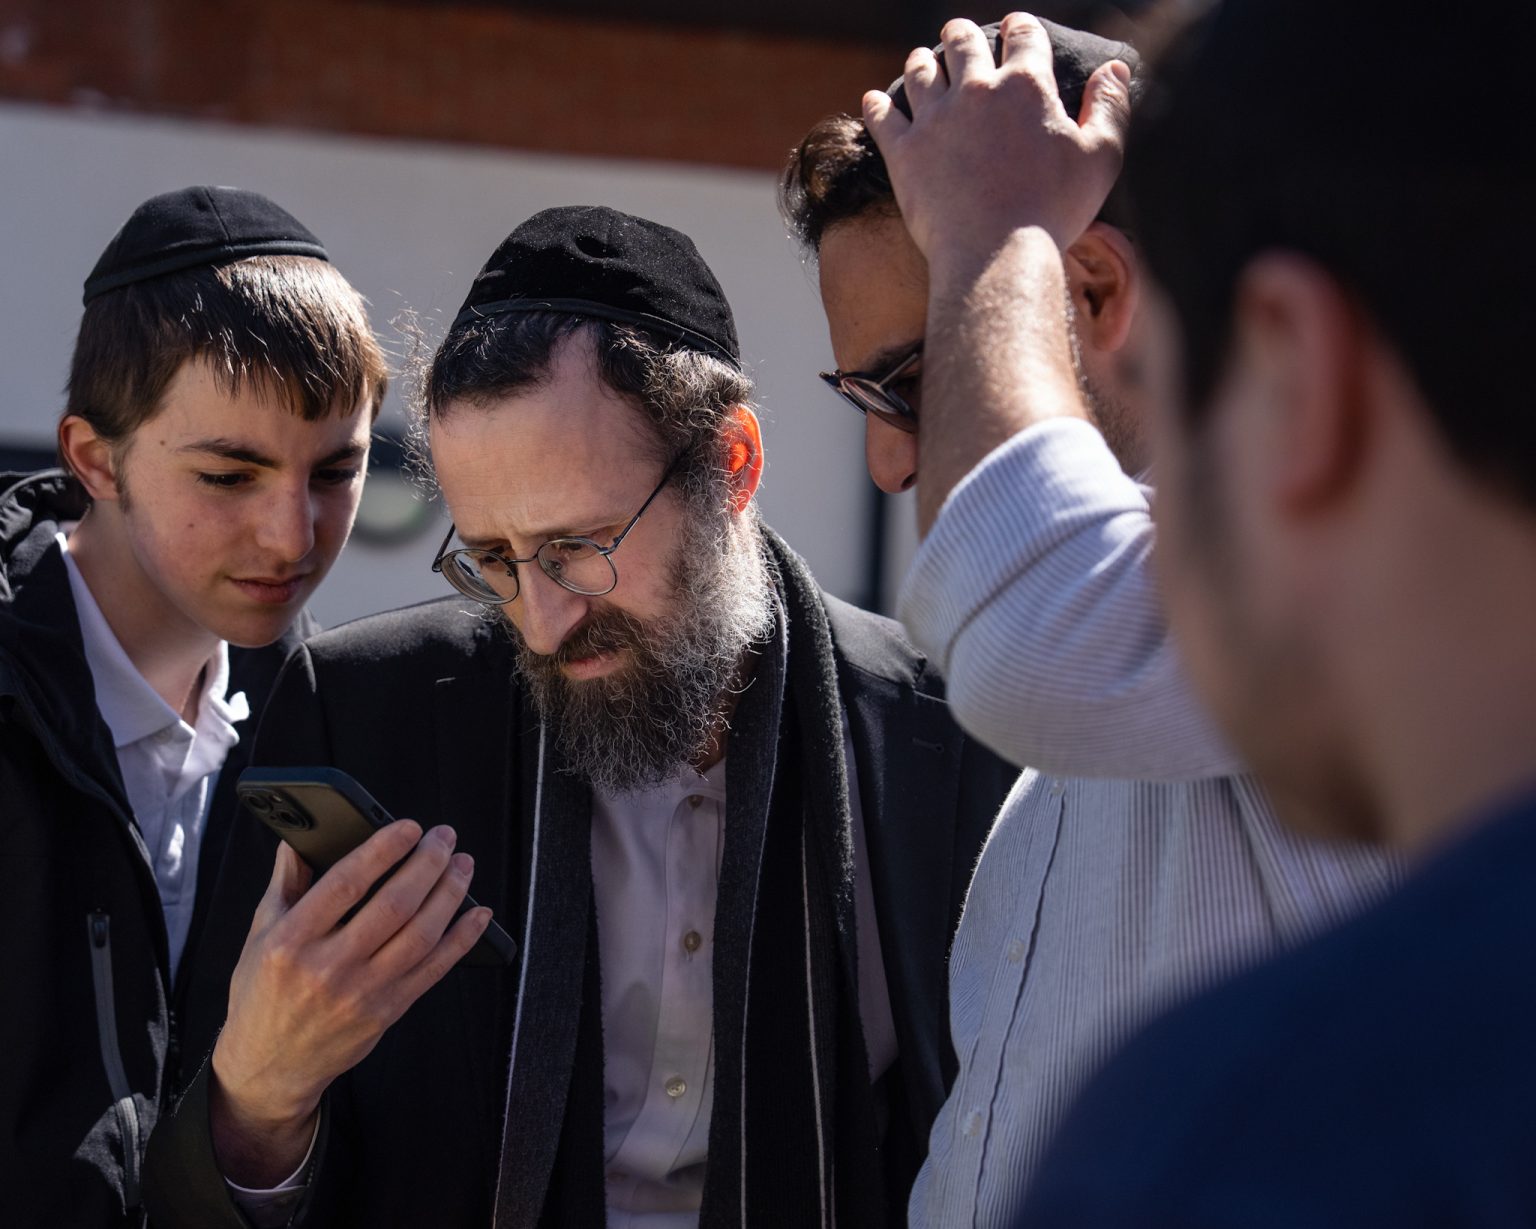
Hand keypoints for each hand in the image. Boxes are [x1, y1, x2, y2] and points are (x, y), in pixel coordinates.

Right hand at [209, 822, 490, 1185]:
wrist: (269, 1067)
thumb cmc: (263, 997)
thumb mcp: (258, 936)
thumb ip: (283, 885)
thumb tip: (296, 841)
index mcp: (290, 942)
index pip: (344, 885)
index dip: (382, 851)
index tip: (408, 828)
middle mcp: (328, 967)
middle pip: (393, 906)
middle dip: (427, 864)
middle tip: (444, 838)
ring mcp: (362, 993)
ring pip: (420, 935)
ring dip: (450, 894)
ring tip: (462, 865)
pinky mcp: (387, 1011)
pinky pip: (434, 969)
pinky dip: (462, 939)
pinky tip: (478, 914)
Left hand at [863, 13, 1130, 270]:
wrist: (995, 255)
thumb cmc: (1054, 211)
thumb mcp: (1100, 159)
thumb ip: (1109, 108)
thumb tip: (1114, 70)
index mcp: (1026, 86)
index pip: (1022, 36)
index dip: (1019, 27)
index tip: (1014, 27)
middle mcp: (977, 91)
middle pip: (963, 44)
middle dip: (962, 35)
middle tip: (958, 34)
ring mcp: (935, 120)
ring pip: (920, 73)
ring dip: (921, 62)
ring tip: (920, 61)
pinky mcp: (904, 152)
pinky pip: (883, 117)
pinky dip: (877, 105)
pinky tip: (874, 99)